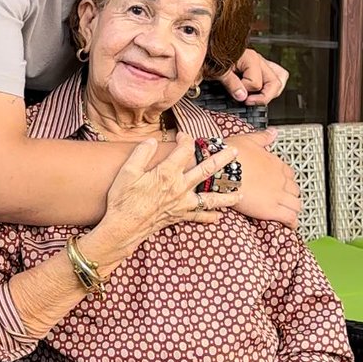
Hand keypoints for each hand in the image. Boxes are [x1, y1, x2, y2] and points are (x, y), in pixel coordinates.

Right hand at [89, 136, 241, 262]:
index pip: (184, 151)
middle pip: (207, 170)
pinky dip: (210, 217)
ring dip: (227, 195)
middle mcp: (180, 187)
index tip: (182, 135)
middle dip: (222, 159)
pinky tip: (219, 216)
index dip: (185, 139)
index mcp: (167, 173)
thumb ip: (141, 153)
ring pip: (211, 198)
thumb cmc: (122, 199)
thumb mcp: (127, 171)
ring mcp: (182, 203)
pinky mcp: (179, 216)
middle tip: (234, 152)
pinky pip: (199, 216)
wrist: (123, 226)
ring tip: (240, 193)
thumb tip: (152, 141)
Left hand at [218, 49, 288, 105]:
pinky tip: (262, 90)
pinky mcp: (261, 66)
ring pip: (280, 78)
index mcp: (250, 58)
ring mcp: (262, 62)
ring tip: (256, 97)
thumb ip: (231, 83)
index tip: (237, 95)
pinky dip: (272, 85)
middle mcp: (259, 59)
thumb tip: (243, 96)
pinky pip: (277, 74)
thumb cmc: (211, 58)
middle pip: (275, 82)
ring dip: (271, 92)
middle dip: (263, 96)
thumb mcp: (217, 71)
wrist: (208, 49)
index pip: (256, 83)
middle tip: (249, 101)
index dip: (245, 92)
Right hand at [232, 131, 300, 228]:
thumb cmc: (230, 157)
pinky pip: (290, 218)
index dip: (287, 180)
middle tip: (285, 199)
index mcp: (276, 164)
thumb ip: (263, 138)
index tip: (282, 183)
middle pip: (295, 190)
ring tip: (290, 212)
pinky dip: (292, 222)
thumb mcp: (248, 140)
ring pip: (296, 204)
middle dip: (292, 195)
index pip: (290, 174)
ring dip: (294, 208)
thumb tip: (273, 133)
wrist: (221, 171)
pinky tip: (291, 225)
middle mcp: (280, 180)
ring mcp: (277, 195)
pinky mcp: (271, 209)